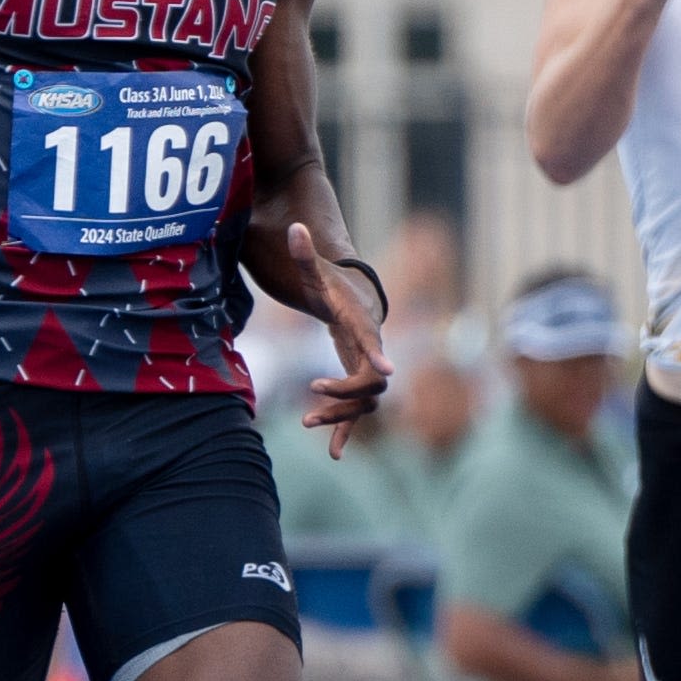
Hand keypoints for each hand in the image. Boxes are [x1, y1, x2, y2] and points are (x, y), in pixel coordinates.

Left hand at [290, 224, 393, 459]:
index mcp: (362, 326)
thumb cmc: (331, 285)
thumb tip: (293, 226)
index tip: (387, 372)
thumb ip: (304, 253)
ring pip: (364, 404)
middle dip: (344, 394)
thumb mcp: (314, 272)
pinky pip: (357, 413)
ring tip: (306, 423)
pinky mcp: (357, 383)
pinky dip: (346, 431)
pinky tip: (334, 455)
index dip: (378, 355)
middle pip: (370, 383)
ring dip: (340, 417)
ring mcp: (368, 370)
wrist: (354, 299)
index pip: (374, 342)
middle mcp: (372, 351)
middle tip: (310, 398)